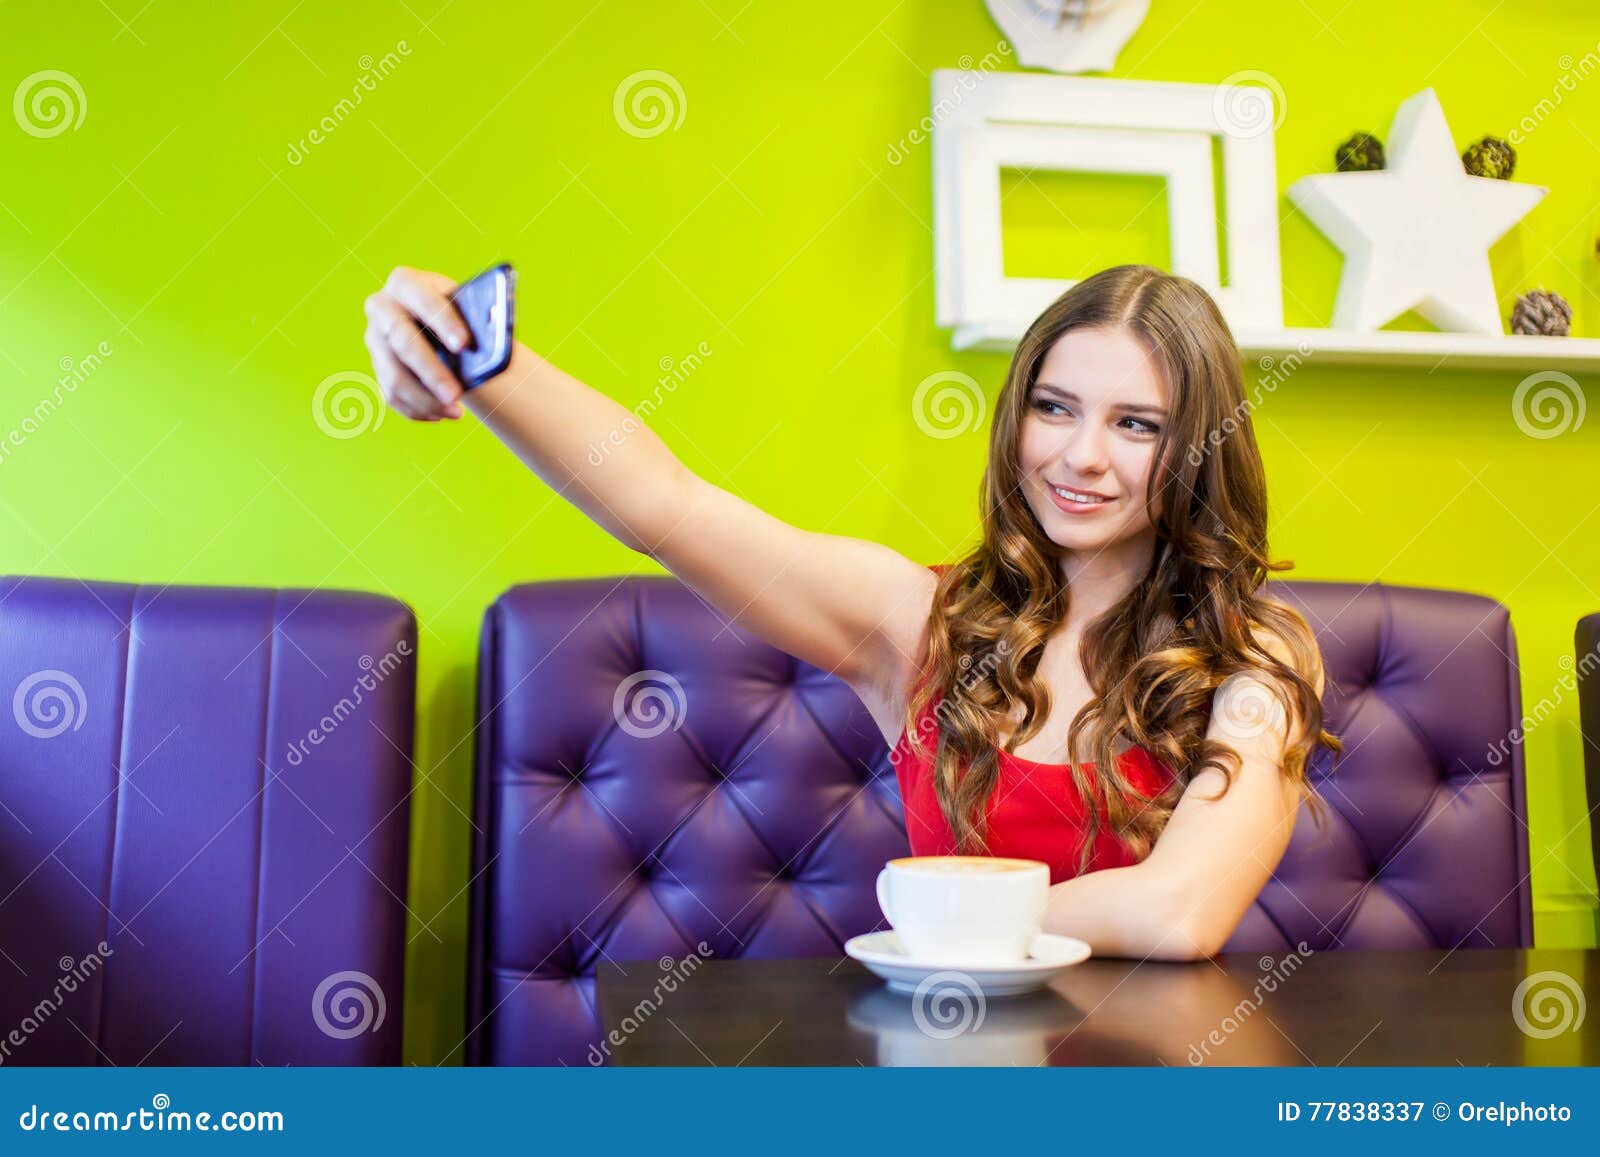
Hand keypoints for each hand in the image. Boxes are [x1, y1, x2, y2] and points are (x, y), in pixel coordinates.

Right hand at [363, 266, 471, 420]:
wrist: (444, 328)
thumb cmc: (462, 316)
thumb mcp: (470, 310)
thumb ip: (478, 320)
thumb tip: (494, 343)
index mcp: (406, 282)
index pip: (420, 298)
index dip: (442, 321)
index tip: (464, 345)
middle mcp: (382, 308)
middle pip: (402, 341)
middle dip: (431, 371)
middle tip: (457, 394)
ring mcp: (375, 340)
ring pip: (394, 376)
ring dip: (426, 399)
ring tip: (456, 411)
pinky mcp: (377, 367)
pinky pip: (391, 395)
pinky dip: (418, 409)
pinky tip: (441, 414)